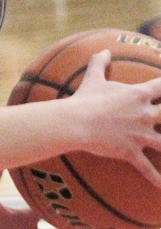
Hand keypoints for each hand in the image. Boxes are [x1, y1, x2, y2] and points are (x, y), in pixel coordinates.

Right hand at [69, 49, 160, 186]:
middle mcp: (146, 114)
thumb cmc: (83, 99)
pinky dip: (155, 178)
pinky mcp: (131, 151)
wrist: (76, 122)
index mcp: (139, 95)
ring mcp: (141, 135)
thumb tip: (102, 50)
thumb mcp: (92, 79)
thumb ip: (99, 64)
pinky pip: (146, 168)